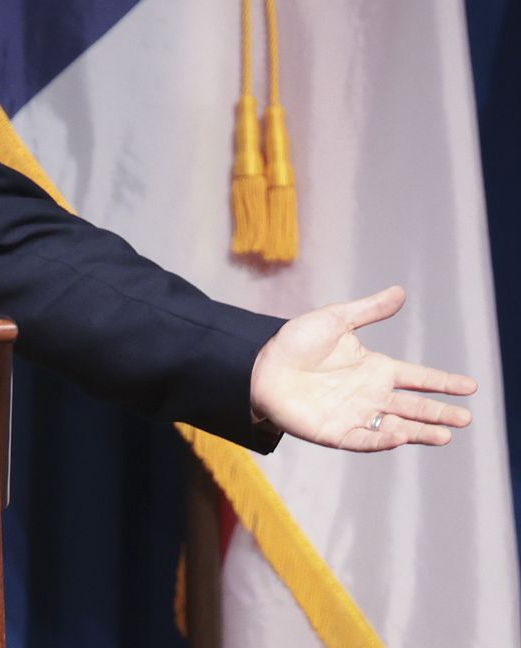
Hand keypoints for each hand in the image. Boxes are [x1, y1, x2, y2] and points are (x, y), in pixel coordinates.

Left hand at [250, 285, 474, 451]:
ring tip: (445, 434)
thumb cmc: (294, 342)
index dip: (444, 382)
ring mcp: (355, 414)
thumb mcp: (335, 320)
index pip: (418, 377)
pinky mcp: (336, 432)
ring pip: (397, 426)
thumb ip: (369, 310)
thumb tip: (400, 292)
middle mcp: (370, 394)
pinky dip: (383, 439)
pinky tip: (401, 434)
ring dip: (420, 431)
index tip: (471, 386)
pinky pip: (365, 439)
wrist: (259, 364)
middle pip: (414, 406)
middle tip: (466, 418)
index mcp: (375, 368)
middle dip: (440, 413)